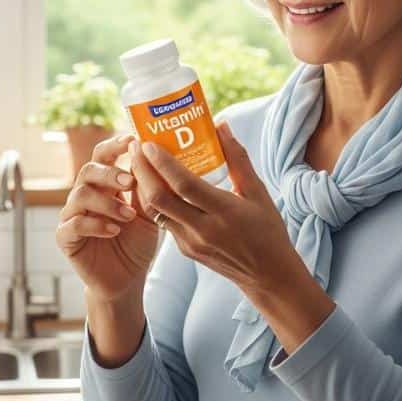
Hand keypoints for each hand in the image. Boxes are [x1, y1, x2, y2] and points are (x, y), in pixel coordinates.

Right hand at [56, 133, 164, 303]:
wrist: (127, 279)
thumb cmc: (137, 242)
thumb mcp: (149, 214)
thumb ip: (148, 190)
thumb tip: (153, 160)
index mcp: (105, 184)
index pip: (103, 155)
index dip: (114, 145)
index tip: (132, 140)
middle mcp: (86, 195)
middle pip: (88, 170)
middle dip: (109, 173)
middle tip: (130, 181)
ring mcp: (73, 215)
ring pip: (79, 195)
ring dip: (106, 202)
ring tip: (128, 216)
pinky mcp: (66, 237)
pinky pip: (73, 224)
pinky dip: (95, 225)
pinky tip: (113, 230)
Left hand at [128, 120, 304, 298]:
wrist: (267, 275)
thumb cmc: (267, 229)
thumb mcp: (258, 192)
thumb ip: (238, 158)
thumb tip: (221, 125)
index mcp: (224, 212)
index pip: (184, 185)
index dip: (162, 163)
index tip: (148, 143)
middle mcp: (203, 229)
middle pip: (160, 199)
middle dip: (141, 170)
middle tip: (134, 147)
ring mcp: (191, 243)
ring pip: (156, 212)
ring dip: (142, 185)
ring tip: (138, 162)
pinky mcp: (185, 250)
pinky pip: (163, 222)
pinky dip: (153, 201)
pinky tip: (151, 184)